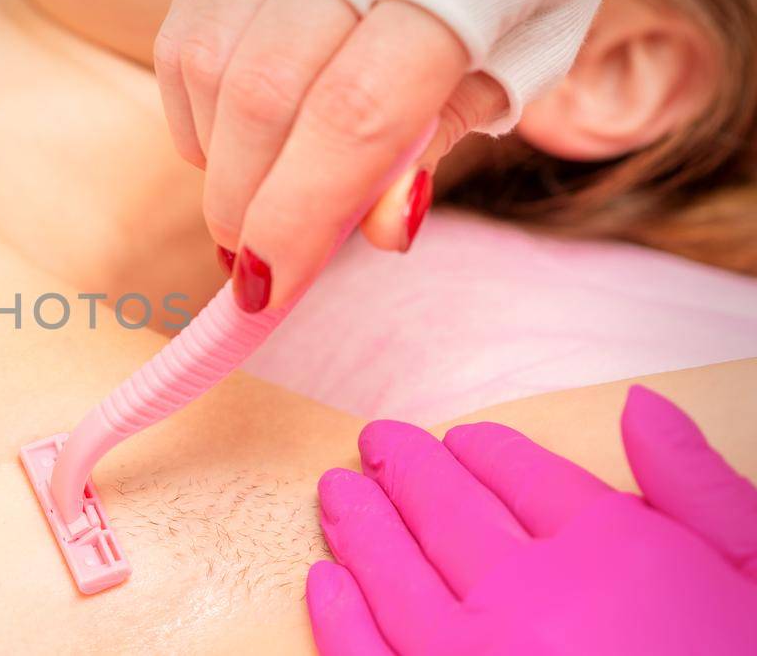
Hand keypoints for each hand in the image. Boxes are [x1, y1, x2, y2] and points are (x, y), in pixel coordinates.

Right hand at [154, 0, 615, 311]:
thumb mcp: (524, 48)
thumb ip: (443, 133)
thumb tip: (375, 231)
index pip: (355, 112)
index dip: (301, 215)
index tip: (272, 292)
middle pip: (265, 98)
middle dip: (247, 206)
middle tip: (256, 265)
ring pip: (210, 67)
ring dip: (218, 162)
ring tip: (253, 198)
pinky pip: (184, 34)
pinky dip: (195, 107)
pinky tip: (233, 134)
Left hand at [308, 386, 756, 653]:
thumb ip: (701, 491)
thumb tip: (639, 407)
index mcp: (618, 555)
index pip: (530, 477)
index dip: (489, 451)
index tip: (461, 439)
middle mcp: (534, 598)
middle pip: (450, 515)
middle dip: (409, 472)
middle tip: (377, 443)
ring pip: (396, 575)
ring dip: (360, 527)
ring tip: (336, 492)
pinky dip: (339, 617)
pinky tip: (323, 581)